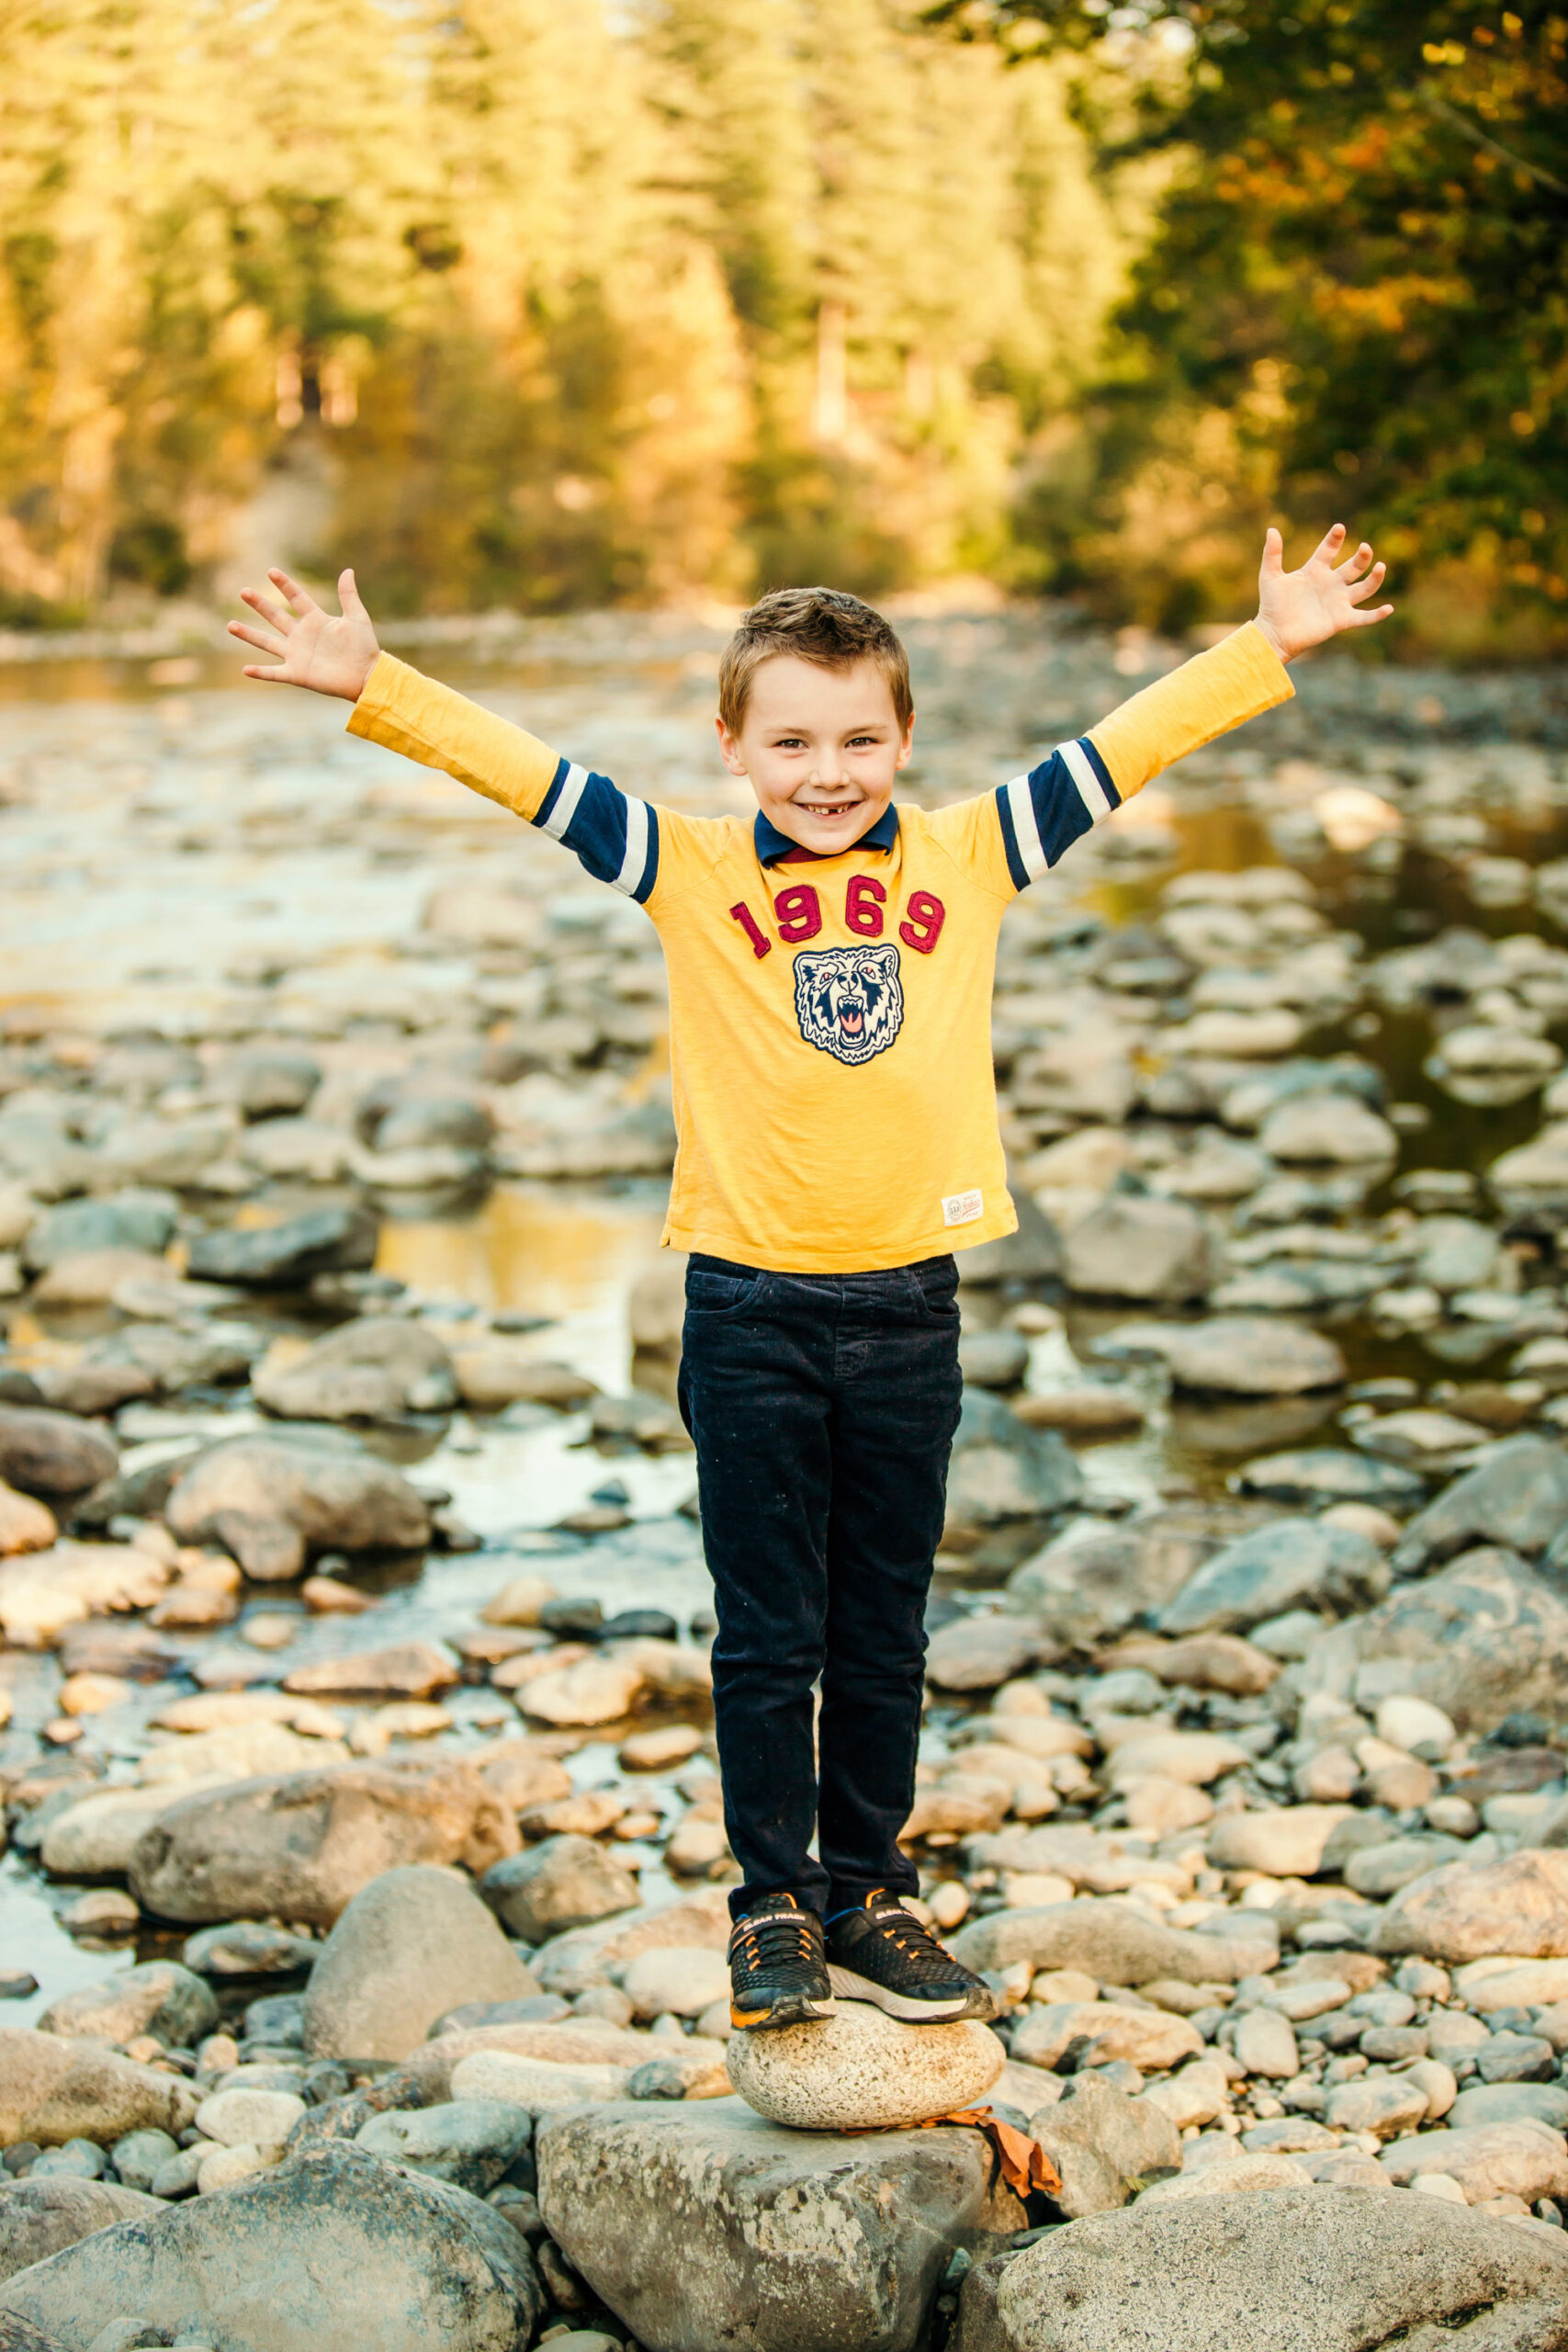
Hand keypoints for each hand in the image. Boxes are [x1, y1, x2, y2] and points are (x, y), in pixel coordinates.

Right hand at [227, 566, 379, 700]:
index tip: (271, 571)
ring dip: (249, 635)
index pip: (297, 598)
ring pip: (268, 643)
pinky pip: (274, 672)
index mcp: (316, 620)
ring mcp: (297, 655)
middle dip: (260, 605)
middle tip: (243, 591)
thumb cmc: (364, 648)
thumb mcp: (357, 618)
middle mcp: (302, 636)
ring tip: (230, 625)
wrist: (367, 676)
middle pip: (276, 617)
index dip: (285, 585)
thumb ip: (349, 596)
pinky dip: (260, 672)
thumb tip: (348, 570)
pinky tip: (245, 670)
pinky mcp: (297, 674)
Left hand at [1253, 523, 1392, 662]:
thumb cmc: (1272, 606)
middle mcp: (1331, 583)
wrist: (1273, 634)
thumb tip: (1271, 529)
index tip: (1339, 528)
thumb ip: (1272, 554)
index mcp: (1316, 570)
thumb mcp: (1270, 577)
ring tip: (1381, 566)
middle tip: (1365, 547)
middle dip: (1362, 557)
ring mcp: (1338, 601)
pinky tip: (1388, 608)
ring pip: (1365, 588)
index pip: (1329, 549)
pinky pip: (1364, 617)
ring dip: (1375, 578)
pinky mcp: (1341, 620)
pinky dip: (1377, 615)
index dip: (1335, 539)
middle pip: (1354, 566)